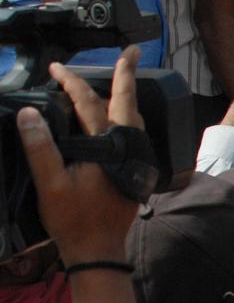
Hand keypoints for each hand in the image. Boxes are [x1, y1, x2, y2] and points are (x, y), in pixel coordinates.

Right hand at [17, 48, 143, 264]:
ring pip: (132, 117)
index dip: (72, 82)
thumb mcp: (50, 184)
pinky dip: (123, 115)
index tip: (56, 67)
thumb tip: (30, 113)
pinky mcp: (134, 168)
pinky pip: (132, 132)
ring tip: (120, 76)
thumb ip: (41, 147)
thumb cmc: (74, 220)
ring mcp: (134, 157)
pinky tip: (114, 116)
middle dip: (125, 75)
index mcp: (108, 145)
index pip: (90, 103)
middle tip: (130, 52)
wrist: (100, 250)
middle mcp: (128, 146)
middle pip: (126, 102)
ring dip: (125, 95)